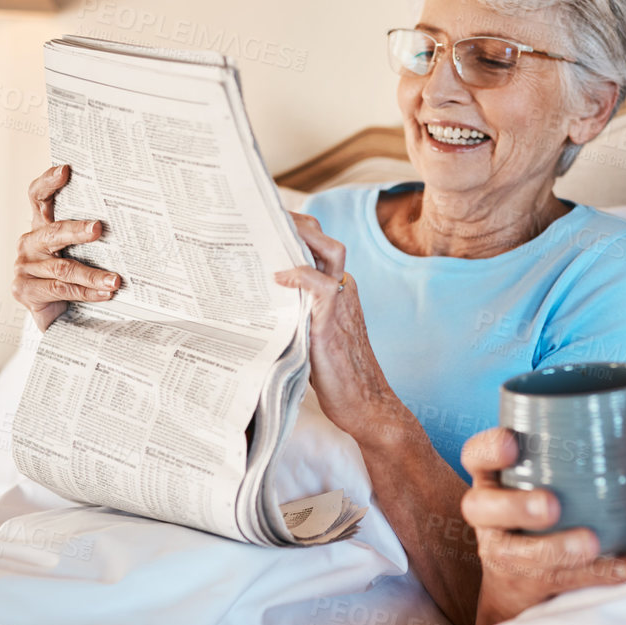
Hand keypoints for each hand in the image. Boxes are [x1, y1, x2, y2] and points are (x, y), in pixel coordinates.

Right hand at [11, 164, 120, 330]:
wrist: (56, 316)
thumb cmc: (72, 278)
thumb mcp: (80, 253)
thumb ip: (91, 238)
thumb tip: (129, 223)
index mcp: (41, 227)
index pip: (38, 197)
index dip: (48, 182)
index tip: (65, 170)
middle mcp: (29, 243)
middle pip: (53, 232)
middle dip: (77, 230)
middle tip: (99, 228)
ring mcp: (24, 266)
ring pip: (62, 267)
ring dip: (93, 274)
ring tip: (116, 280)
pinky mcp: (23, 289)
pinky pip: (60, 289)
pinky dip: (86, 292)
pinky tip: (105, 293)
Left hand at [272, 212, 411, 440]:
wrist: (365, 404)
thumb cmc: (336, 376)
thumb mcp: (311, 334)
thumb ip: (296, 312)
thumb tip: (260, 302)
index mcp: (339, 290)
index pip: (320, 247)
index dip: (295, 232)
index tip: (265, 226)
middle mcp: (344, 290)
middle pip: (324, 239)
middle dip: (294, 223)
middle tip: (261, 220)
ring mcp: (342, 303)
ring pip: (329, 251)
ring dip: (299, 237)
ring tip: (268, 232)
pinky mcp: (334, 321)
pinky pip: (320, 285)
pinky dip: (299, 275)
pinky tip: (278, 278)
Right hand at [460, 427, 625, 624]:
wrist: (522, 576)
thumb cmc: (547, 500)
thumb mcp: (547, 470)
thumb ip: (577, 444)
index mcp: (493, 476)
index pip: (475, 455)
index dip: (488, 448)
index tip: (512, 443)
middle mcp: (489, 513)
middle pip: (481, 508)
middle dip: (516, 506)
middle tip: (552, 506)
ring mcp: (504, 551)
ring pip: (517, 553)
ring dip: (556, 548)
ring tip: (591, 543)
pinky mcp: (527, 583)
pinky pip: (560, 581)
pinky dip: (598, 573)